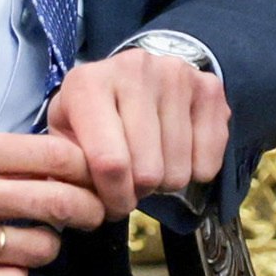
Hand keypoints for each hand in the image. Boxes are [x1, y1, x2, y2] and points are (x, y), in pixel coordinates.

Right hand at [0, 127, 104, 275]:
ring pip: (35, 248)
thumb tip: (59, 162)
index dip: (84, 166)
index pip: (49, 152)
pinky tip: (5, 271)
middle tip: (92, 213)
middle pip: (52, 200)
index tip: (93, 174)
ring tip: (37, 242)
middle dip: (86, 209)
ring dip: (48, 248)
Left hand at [46, 48, 230, 221]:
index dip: (113, 198)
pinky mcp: (209, 86)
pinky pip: (210, 156)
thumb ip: (68, 169)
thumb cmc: (93, 113)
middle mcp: (135, 69)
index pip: (109, 163)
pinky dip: (197, 169)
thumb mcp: (65, 135)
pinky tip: (180, 154)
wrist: (129, 75)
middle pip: (148, 170)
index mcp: (89, 84)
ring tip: (152, 163)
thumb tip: (85, 206)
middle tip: (132, 182)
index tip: (113, 206)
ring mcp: (177, 75)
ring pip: (179, 168)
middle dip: (139, 190)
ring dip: (166, 181)